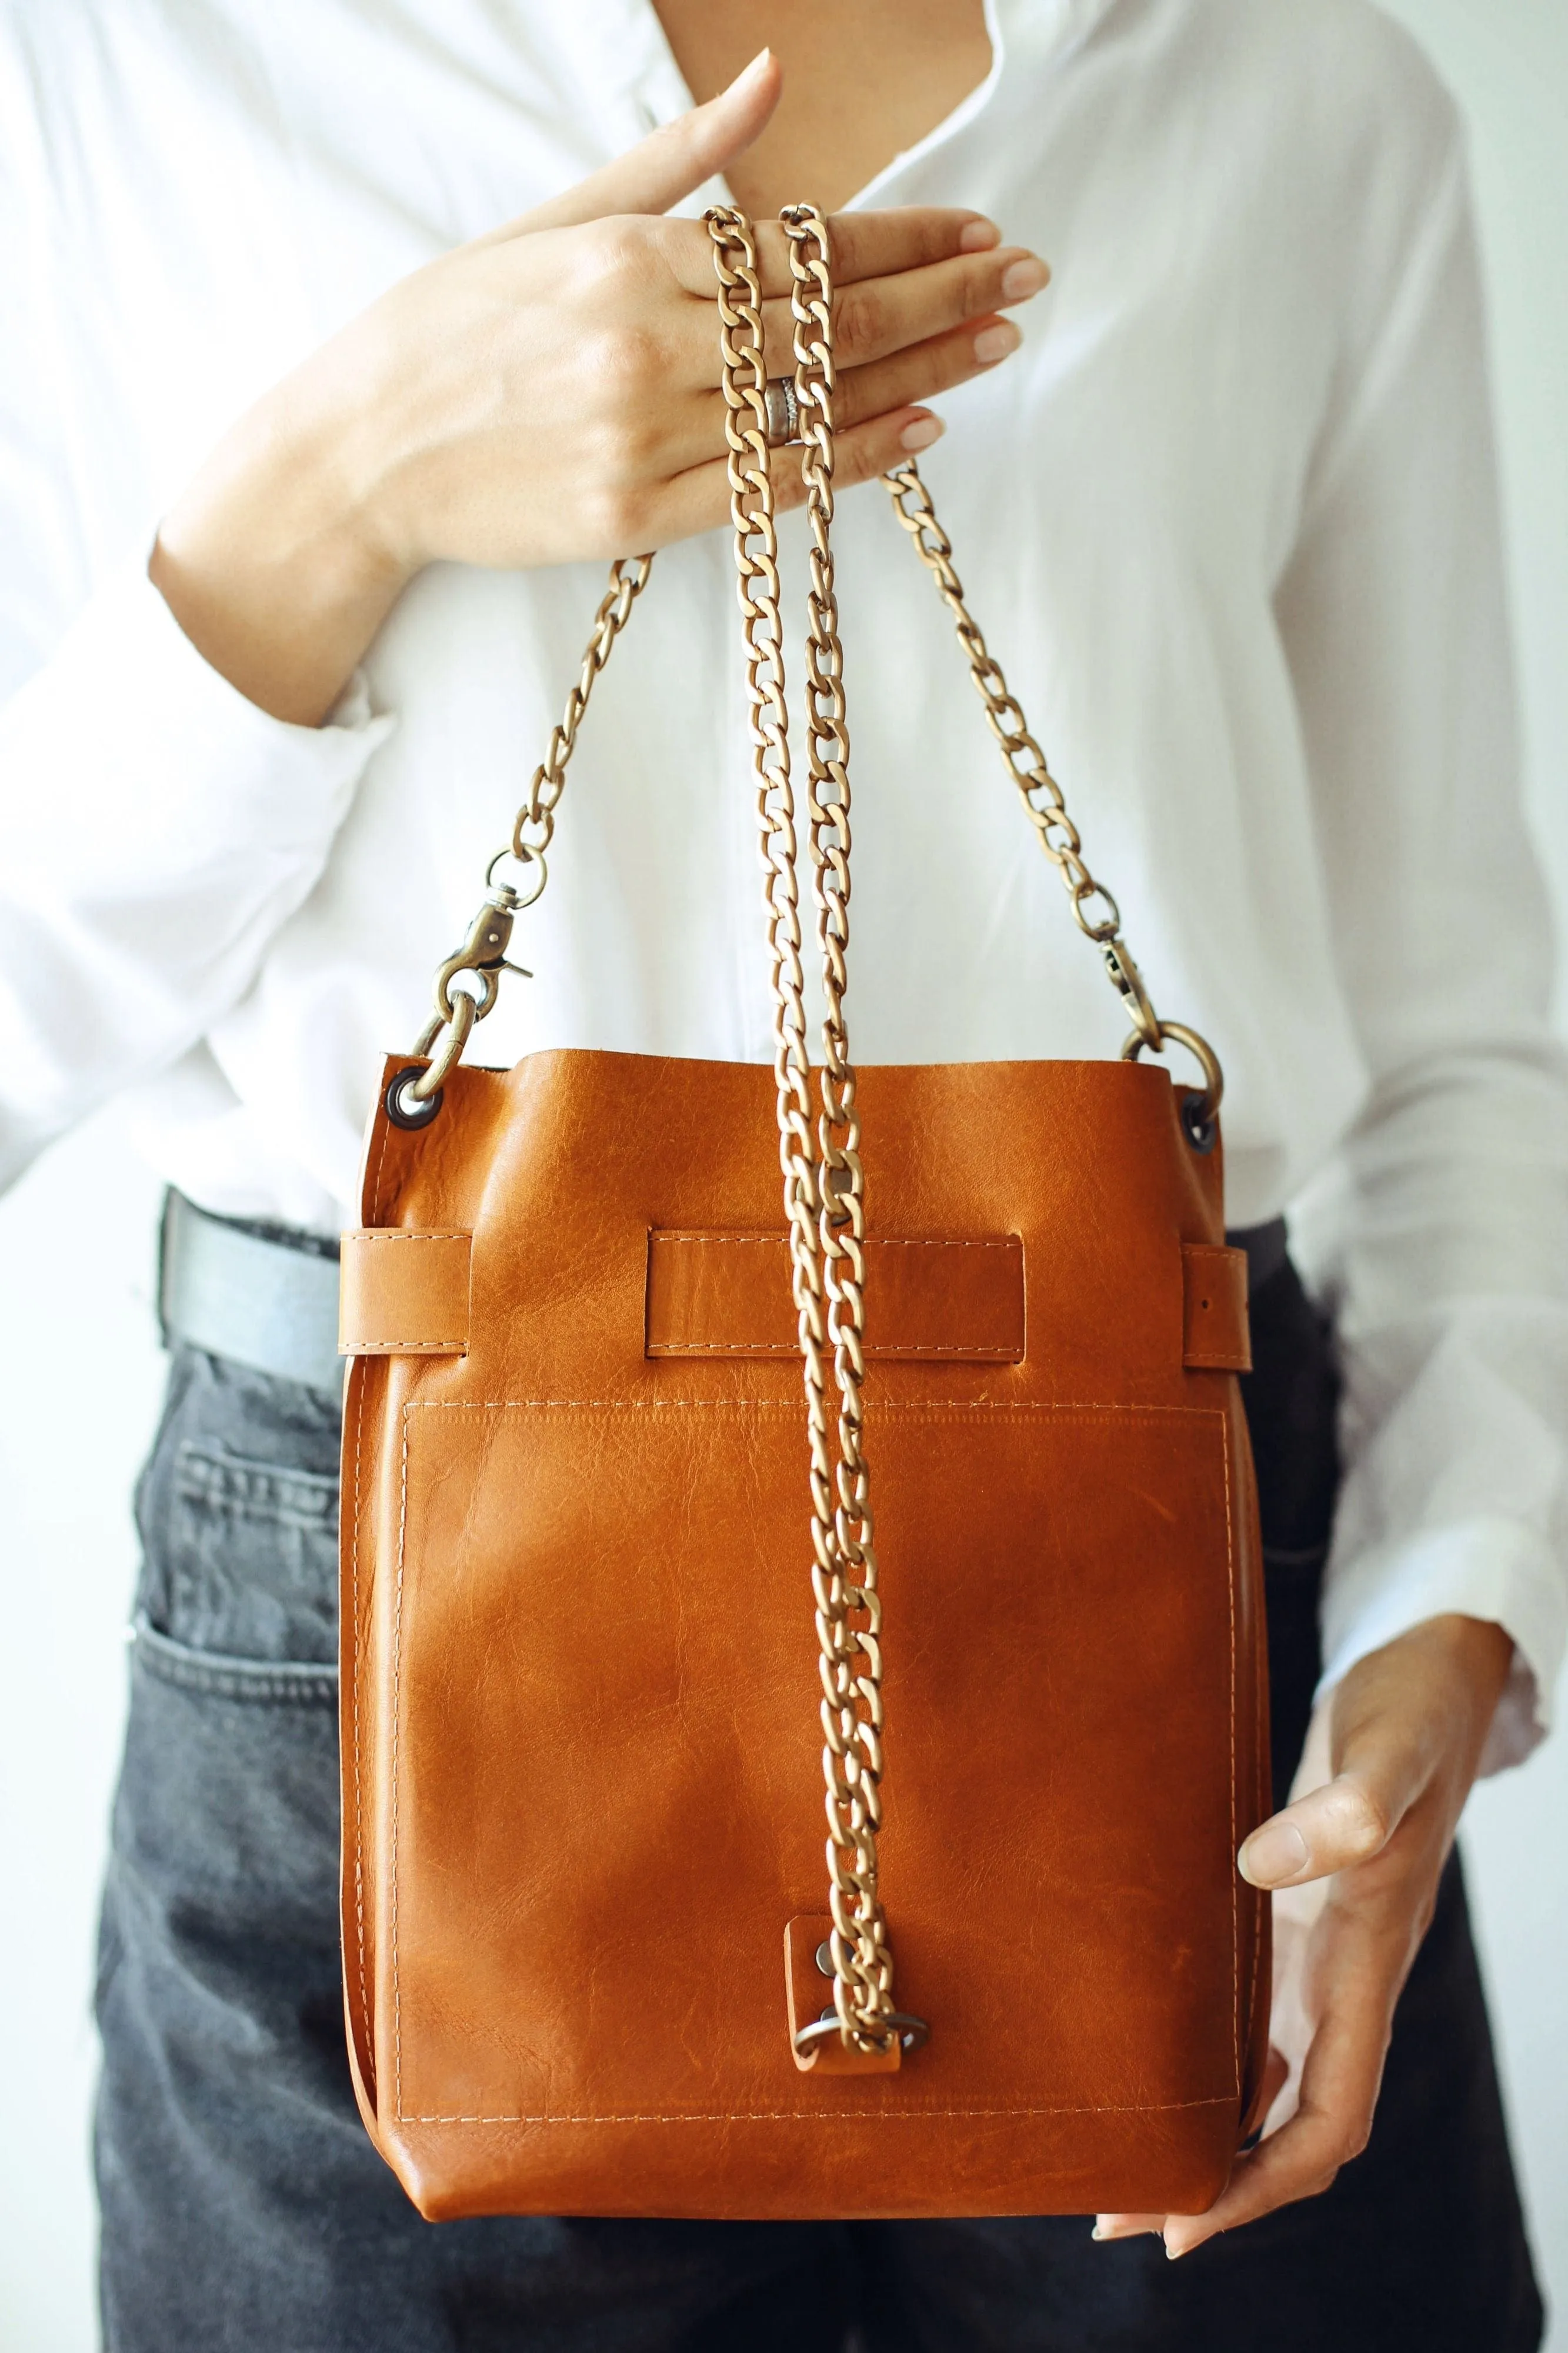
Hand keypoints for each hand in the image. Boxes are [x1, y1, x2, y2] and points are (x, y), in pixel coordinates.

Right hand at [151, 49, 1046, 721]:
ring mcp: (642, 438)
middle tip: (1025, 277)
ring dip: (922, 370)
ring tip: (996, 343)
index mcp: (628, 256)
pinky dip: (854, 458)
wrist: (359, 454)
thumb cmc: (449, 330)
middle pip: (831, 319)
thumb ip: (673, 163)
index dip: (905, 233)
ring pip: (815, 401)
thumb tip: (767, 84)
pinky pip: (772, 485)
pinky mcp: (634, 518)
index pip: (803, 242)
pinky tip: (922, 431)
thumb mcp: (553, 221)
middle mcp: (645, 343)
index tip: (977, 226)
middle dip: (943, 292)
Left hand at [1095, 1611, 1513, 2257]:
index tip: (1185, 2225)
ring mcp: (1323, 1948)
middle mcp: (1345, 1974)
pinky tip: (1150, 2055)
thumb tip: (1265, 1866)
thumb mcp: (1386, 1753)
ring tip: (1119, 2155)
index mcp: (1368, 1962)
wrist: (1435, 1673)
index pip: (1327, 2118)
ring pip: (1268, 2075)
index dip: (1262, 2183)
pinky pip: (1254, 2012)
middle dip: (1217, 2182)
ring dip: (1206, 2125)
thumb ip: (1346, 1810)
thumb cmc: (1416, 1715)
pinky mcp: (1297, 1912)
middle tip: (1116, 2215)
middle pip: (1288, 2123)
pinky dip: (1208, 2052)